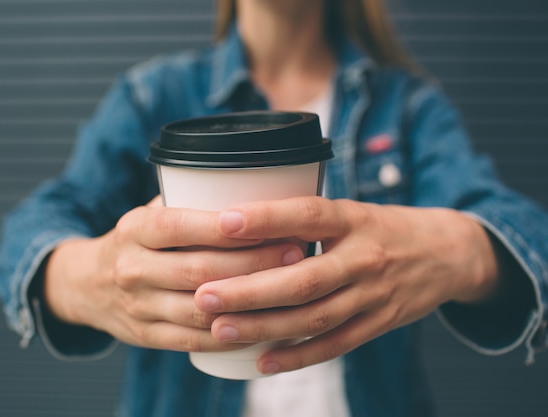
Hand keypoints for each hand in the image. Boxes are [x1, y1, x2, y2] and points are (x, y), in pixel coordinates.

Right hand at [43, 196, 304, 352]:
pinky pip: (194, 340)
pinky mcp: (147, 336)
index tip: (268, 221)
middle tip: (296, 252)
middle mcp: (132, 269)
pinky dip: (232, 335)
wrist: (86, 285)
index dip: (222, 227)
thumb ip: (190, 203)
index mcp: (134, 230)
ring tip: (290, 289)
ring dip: (249, 301)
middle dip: (253, 263)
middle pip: (199, 270)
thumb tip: (257, 185)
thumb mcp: (149, 213)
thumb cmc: (137, 241)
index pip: (179, 227)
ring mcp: (138, 307)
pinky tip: (265, 324)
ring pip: (200, 309)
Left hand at [194, 196, 499, 373]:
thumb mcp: (351, 211)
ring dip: (265, 327)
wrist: (448, 254)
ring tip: (221, 330)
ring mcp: (374, 295)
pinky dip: (299, 356)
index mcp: (354, 220)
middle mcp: (364, 258)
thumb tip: (241, 223)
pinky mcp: (379, 324)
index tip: (223, 222)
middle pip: (304, 279)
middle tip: (204, 295)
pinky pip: (335, 345)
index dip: (267, 218)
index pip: (308, 215)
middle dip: (251, 290)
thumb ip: (306, 220)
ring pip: (314, 317)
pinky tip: (263, 361)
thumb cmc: (383, 228)